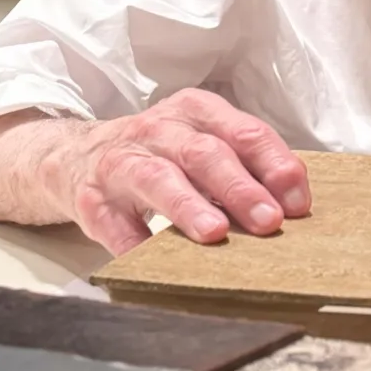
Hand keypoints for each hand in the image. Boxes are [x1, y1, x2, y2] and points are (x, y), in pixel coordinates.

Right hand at [54, 90, 310, 253]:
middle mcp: (158, 130)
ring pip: (157, 179)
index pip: (244, 133)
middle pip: (204, 154)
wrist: (74, 157)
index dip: (274, 166)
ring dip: (188, 206)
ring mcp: (121, 162)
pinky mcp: (90, 198)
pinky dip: (132, 242)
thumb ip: (248, 165)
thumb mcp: (204, 142)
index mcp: (196, 112)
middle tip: (268, 221)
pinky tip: (151, 258)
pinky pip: (112, 222)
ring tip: (214, 233)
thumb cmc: (160, 154)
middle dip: (239, 188)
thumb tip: (293, 204)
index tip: (296, 203)